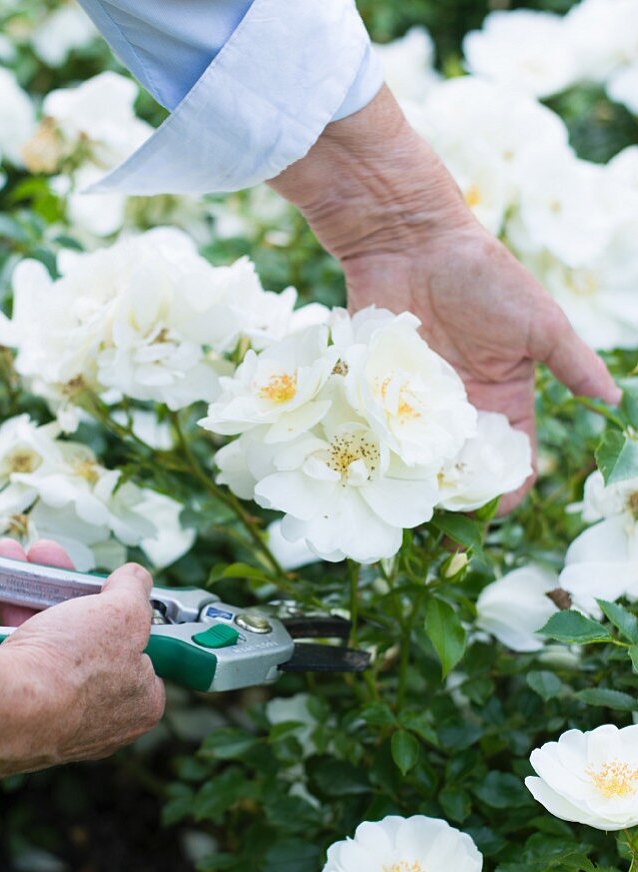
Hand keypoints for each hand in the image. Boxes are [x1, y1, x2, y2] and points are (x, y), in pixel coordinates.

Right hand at [0, 543, 163, 777]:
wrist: (0, 708)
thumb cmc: (73, 667)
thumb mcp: (125, 613)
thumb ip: (135, 591)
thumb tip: (135, 579)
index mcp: (136, 704)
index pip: (142, 660)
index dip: (126, 621)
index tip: (108, 593)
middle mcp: (93, 718)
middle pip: (80, 642)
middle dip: (58, 591)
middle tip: (46, 558)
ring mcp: (43, 717)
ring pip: (34, 643)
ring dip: (18, 593)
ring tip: (7, 556)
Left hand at [271, 88, 620, 510]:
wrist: (411, 241)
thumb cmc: (484, 276)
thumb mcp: (540, 321)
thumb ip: (573, 364)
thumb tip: (615, 401)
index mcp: (505, 402)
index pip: (512, 465)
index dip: (505, 493)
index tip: (490, 509)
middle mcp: (462, 412)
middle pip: (461, 474)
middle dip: (455, 499)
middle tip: (440, 516)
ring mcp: (416, 405)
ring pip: (418, 462)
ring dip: (414, 483)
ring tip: (405, 499)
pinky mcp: (377, 393)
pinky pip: (378, 434)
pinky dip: (377, 452)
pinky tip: (373, 466)